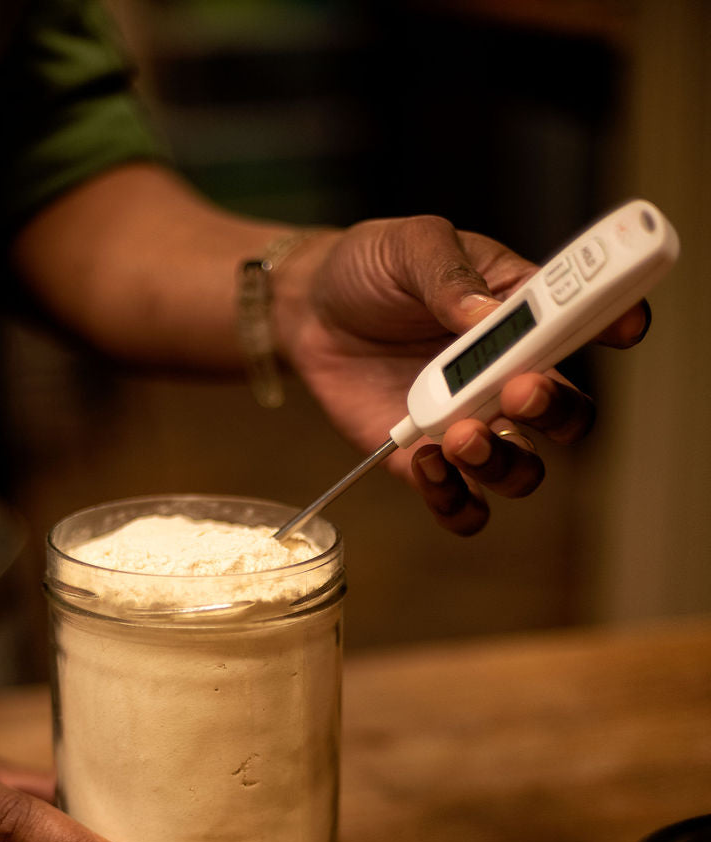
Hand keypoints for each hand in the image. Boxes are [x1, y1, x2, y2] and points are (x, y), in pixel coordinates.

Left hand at [275, 216, 650, 533]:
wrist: (310, 310)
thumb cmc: (373, 270)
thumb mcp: (412, 248)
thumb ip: (450, 276)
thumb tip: (483, 314)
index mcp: (524, 316)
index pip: (590, 324)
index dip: (618, 325)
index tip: (622, 327)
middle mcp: (509, 378)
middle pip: (568, 416)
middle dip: (555, 410)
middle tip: (519, 388)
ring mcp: (471, 426)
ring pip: (522, 471)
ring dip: (503, 462)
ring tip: (460, 434)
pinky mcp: (426, 464)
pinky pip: (462, 505)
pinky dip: (453, 498)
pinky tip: (426, 461)